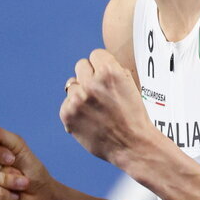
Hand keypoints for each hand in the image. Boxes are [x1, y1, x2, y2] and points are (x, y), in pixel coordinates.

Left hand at [59, 49, 156, 169]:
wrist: (132, 145)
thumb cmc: (133, 116)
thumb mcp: (130, 84)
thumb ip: (112, 71)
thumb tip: (95, 64)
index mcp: (109, 72)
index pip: (96, 55)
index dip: (102, 66)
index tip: (105, 77)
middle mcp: (91, 83)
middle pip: (81, 66)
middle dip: (90, 76)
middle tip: (100, 92)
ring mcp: (77, 99)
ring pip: (72, 84)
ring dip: (81, 93)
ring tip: (95, 108)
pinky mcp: (67, 113)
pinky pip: (66, 103)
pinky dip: (75, 110)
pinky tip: (89, 118)